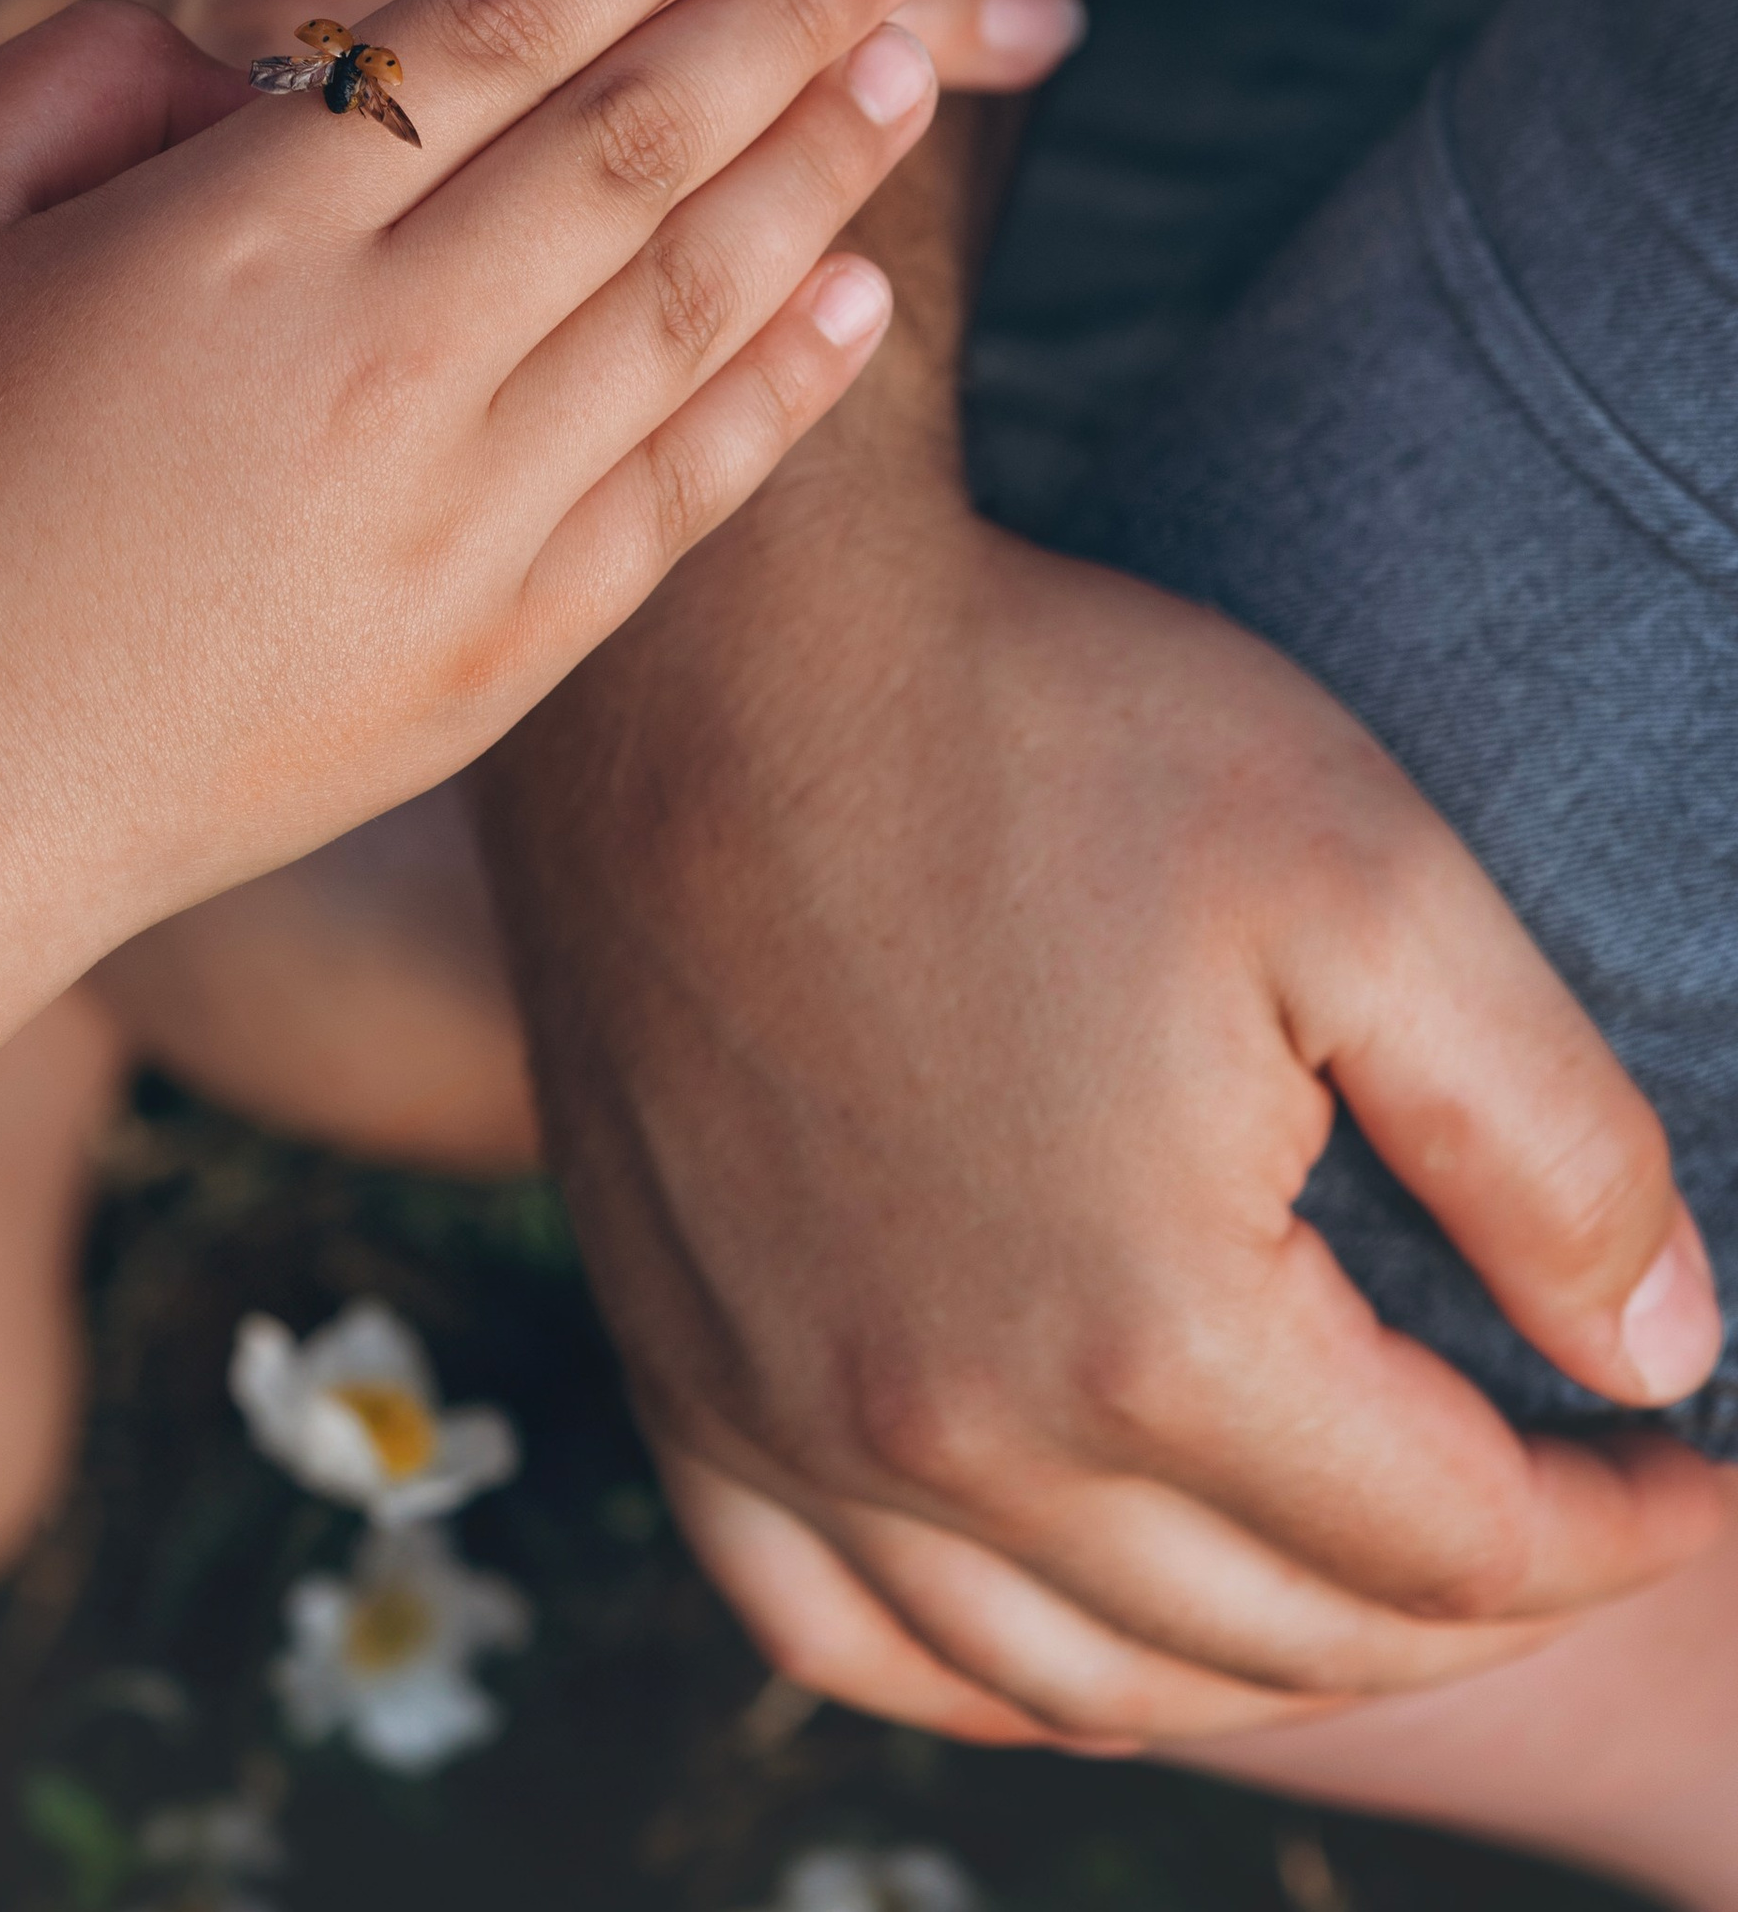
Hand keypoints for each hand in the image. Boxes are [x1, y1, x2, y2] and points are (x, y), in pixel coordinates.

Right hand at [0, 0, 942, 1561]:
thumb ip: (73, 73)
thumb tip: (243, 43)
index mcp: (232, 242)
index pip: (494, 37)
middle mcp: (375, 371)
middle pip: (632, 147)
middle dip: (778, 15)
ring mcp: (454, 531)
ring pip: (690, 305)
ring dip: (815, 169)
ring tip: (909, 61)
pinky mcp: (493, 662)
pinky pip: (679, 493)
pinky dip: (782, 387)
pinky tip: (857, 293)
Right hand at [480, 475, 1732, 1746]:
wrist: (719, 643)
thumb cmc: (1046, 726)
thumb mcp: (1371, 879)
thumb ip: (1547, 1143)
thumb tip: (1662, 1360)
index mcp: (1148, 1335)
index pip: (1454, 1546)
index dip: (1617, 1533)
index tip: (1700, 1481)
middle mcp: (954, 1433)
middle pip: (1284, 1639)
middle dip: (1479, 1610)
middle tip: (1574, 1519)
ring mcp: (789, 1417)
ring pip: (1076, 1671)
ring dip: (1267, 1663)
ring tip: (1369, 1578)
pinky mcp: (679, 1366)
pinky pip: (835, 1632)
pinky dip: (987, 1669)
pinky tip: (1074, 1613)